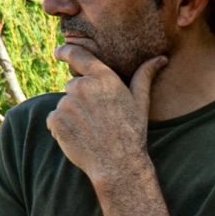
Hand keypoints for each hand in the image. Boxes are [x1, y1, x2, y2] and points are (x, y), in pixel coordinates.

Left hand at [47, 53, 164, 183]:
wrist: (117, 164)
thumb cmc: (132, 132)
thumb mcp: (141, 102)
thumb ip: (145, 76)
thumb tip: (161, 58)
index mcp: (103, 79)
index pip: (78, 55)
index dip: (66, 51)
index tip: (60, 52)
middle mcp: (83, 87)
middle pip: (73, 85)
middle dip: (81, 97)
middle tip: (98, 116)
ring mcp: (66, 103)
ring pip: (64, 103)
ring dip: (72, 113)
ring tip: (91, 129)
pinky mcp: (55, 120)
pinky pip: (54, 118)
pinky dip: (62, 126)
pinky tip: (79, 136)